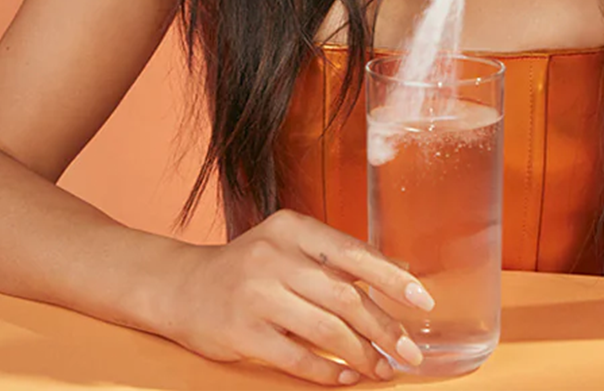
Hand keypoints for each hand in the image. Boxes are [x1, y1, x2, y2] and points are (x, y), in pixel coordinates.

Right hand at [163, 209, 432, 385]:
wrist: (181, 286)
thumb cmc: (249, 267)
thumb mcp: (288, 245)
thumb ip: (334, 258)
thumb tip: (396, 277)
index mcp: (293, 228)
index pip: (354, 253)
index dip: (392, 279)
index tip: (422, 302)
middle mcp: (275, 256)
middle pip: (345, 296)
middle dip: (384, 328)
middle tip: (409, 352)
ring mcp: (257, 295)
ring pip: (326, 329)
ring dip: (361, 354)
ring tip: (381, 368)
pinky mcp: (242, 332)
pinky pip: (296, 357)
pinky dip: (326, 371)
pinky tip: (345, 378)